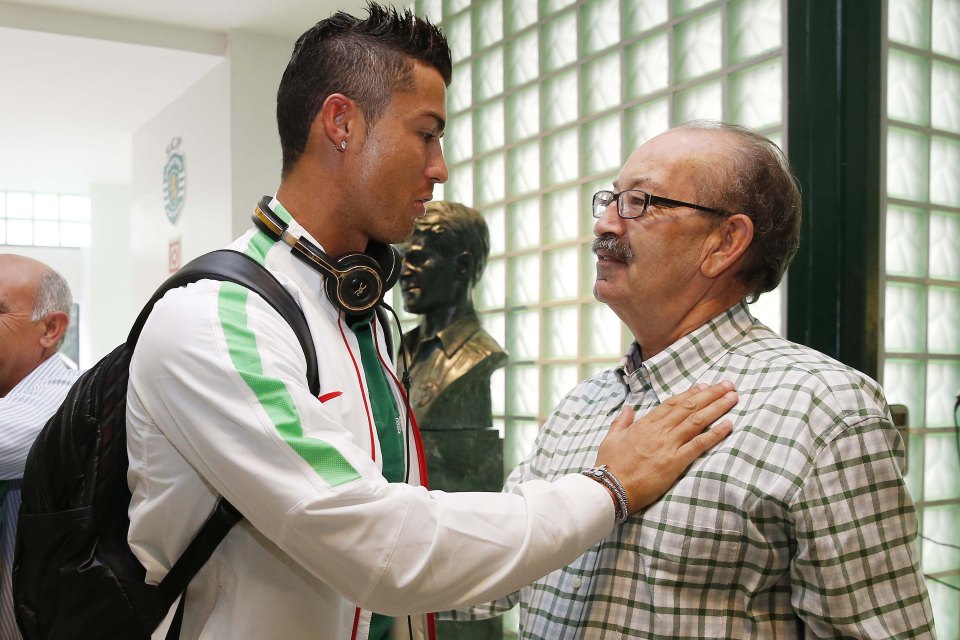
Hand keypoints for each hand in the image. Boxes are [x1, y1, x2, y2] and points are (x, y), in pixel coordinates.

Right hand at [594, 381, 736, 513]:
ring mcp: (668, 445)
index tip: (705, 386)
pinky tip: (729, 424)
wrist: (611, 487)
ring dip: (717, 407)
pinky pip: (699, 444)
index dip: (690, 393)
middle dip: (711, 394)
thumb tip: (628, 408)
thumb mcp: (611, 438)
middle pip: (689, 407)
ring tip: (733, 397)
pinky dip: (715, 433)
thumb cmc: (609, 465)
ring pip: (697, 420)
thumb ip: (621, 421)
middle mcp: (659, 430)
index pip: (672, 403)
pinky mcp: (675, 462)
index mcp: (644, 424)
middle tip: (728, 385)